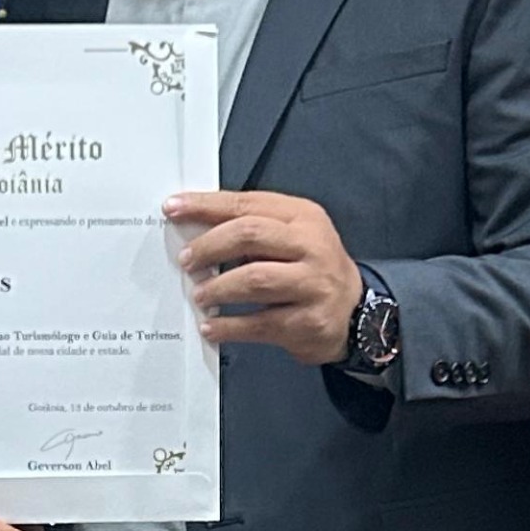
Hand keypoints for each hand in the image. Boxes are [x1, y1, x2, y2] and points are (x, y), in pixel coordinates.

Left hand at [165, 191, 360, 364]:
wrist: (356, 312)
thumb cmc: (311, 269)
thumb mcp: (291, 236)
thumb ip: (252, 227)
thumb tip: (194, 227)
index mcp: (303, 216)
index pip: (247, 204)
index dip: (205, 206)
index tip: (173, 208)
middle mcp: (312, 246)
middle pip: (250, 235)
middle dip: (209, 247)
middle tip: (187, 261)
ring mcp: (313, 284)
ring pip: (254, 279)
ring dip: (217, 288)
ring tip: (200, 294)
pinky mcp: (309, 321)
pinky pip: (260, 323)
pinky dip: (229, 326)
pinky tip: (212, 326)